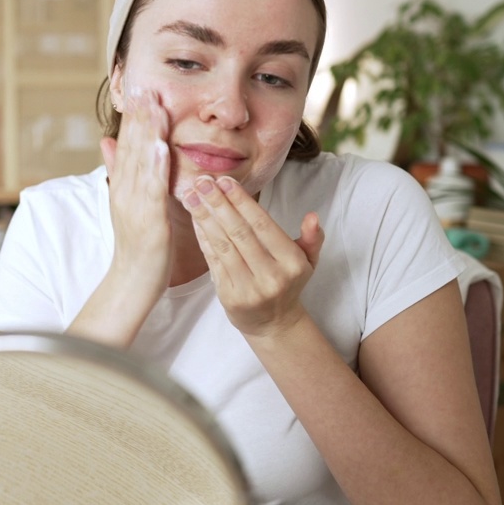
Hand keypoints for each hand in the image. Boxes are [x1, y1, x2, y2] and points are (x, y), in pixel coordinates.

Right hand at [100, 88, 172, 296]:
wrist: (132, 281)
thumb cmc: (137, 244)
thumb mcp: (126, 201)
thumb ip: (119, 170)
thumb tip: (107, 140)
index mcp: (122, 185)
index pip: (127, 143)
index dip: (133, 116)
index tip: (141, 88)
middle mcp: (125, 191)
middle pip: (132, 147)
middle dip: (139, 115)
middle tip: (145, 85)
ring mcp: (135, 205)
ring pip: (141, 163)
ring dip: (147, 133)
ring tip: (154, 106)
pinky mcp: (149, 221)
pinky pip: (153, 190)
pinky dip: (156, 168)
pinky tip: (163, 148)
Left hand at [182, 175, 324, 336]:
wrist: (274, 323)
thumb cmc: (289, 283)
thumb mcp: (308, 261)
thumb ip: (311, 238)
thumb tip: (312, 216)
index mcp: (292, 263)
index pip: (263, 225)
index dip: (242, 201)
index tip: (224, 180)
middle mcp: (271, 276)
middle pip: (240, 233)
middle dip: (219, 204)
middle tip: (202, 182)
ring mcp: (249, 289)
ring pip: (223, 246)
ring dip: (204, 218)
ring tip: (191, 196)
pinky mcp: (229, 297)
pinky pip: (213, 262)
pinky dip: (202, 238)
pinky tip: (194, 220)